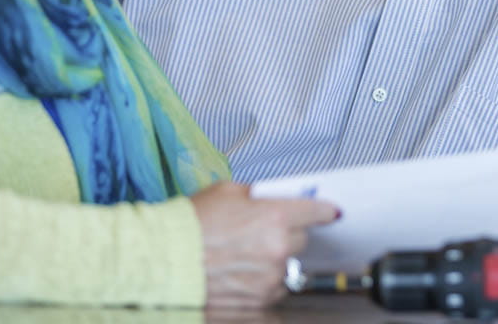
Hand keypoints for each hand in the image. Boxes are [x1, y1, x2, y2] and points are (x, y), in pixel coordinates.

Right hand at [190, 181, 337, 308]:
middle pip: (301, 241)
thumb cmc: (192, 223)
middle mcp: (278, 251)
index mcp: (274, 218)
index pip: (315, 212)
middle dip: (286, 234)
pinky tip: (242, 277)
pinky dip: (263, 285)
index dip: (323, 210)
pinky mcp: (258, 306)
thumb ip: (258, 195)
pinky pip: (273, 294)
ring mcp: (269, 282)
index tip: (332, 212)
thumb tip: (274, 198)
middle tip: (261, 231)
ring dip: (274, 263)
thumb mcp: (227, 191)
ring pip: (287, 269)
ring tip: (244, 256)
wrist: (165, 262)